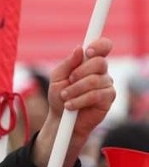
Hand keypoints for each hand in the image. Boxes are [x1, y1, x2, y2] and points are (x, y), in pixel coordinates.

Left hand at [34, 38, 115, 166]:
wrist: (61, 120)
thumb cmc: (59, 97)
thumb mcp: (57, 78)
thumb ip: (67, 64)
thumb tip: (79, 49)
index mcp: (90, 63)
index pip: (103, 47)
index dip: (99, 46)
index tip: (87, 52)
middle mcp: (101, 72)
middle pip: (99, 62)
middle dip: (79, 73)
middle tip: (68, 81)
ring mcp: (107, 84)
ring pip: (95, 80)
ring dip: (75, 89)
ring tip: (65, 97)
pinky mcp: (109, 98)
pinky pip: (96, 95)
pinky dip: (80, 100)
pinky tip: (70, 106)